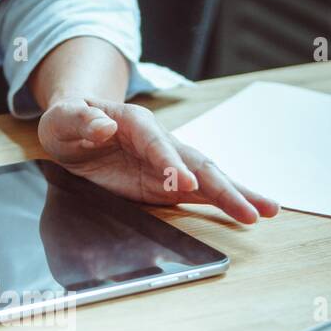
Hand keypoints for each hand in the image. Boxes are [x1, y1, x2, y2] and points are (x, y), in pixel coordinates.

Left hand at [38, 97, 279, 225]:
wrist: (73, 128)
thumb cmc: (69, 121)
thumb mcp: (63, 118)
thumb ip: (80, 121)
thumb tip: (102, 126)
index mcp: (134, 123)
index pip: (157, 143)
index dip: (172, 162)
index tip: (185, 182)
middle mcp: (160, 141)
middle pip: (196, 161)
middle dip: (222, 186)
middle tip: (247, 209)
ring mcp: (168, 162)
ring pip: (208, 177)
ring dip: (237, 194)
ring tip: (267, 211)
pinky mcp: (168, 181)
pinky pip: (201, 192)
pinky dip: (226, 202)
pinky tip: (251, 212)